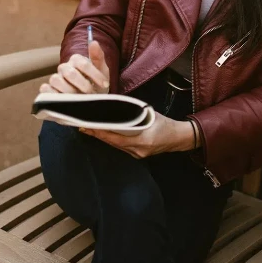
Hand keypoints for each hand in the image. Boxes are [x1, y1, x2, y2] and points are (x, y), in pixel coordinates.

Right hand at [40, 40, 110, 94]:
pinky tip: (66, 101)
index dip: (94, 74)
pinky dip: (53, 95)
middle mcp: (64, 68)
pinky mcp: (48, 90)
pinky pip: (45, 89)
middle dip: (83, 85)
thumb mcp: (102, 72)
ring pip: (56, 80)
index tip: (105, 84)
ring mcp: (56, 79)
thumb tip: (94, 42)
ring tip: (79, 99)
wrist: (91, 101)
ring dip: (69, 91)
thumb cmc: (96, 85)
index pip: (82, 63)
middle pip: (70, 73)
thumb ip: (98, 57)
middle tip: (91, 93)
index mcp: (76, 60)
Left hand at [80, 114, 196, 157]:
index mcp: (142, 139)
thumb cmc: (164, 123)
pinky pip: (121, 148)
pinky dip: (111, 141)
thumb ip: (133, 112)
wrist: (178, 138)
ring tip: (89, 130)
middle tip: (83, 127)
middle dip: (97, 134)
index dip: (101, 132)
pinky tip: (104, 135)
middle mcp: (138, 149)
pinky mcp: (137, 155)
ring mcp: (137, 154)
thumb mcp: (149, 113)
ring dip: (103, 138)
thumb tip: (116, 107)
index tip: (88, 126)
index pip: (116, 137)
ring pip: (115, 146)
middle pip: (112, 143)